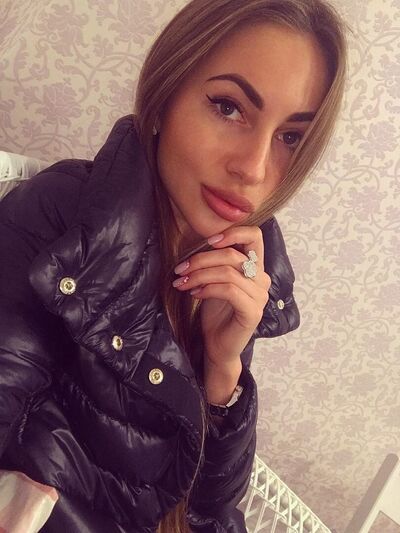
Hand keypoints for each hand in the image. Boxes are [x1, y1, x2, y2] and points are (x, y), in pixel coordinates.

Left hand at [172, 226, 270, 368]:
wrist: (217, 345)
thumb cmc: (215, 311)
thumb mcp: (213, 280)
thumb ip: (214, 262)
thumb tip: (195, 243)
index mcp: (255, 267)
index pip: (255, 236)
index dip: (233, 232)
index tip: (208, 241)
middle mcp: (262, 279)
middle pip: (232, 255)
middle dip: (200, 260)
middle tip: (180, 270)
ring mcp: (260, 296)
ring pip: (228, 272)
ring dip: (200, 275)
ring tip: (183, 283)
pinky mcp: (253, 312)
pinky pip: (229, 290)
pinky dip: (208, 289)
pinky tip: (195, 294)